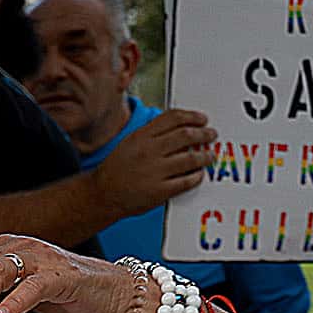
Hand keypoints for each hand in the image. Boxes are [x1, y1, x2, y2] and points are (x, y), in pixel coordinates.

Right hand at [93, 108, 215, 213]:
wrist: (101, 195)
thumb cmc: (115, 170)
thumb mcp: (129, 143)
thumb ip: (152, 133)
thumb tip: (179, 127)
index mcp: (142, 137)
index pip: (173, 118)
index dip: (192, 117)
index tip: (202, 120)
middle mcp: (149, 152)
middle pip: (186, 135)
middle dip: (204, 134)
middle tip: (211, 135)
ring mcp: (155, 172)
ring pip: (191, 158)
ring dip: (205, 156)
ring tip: (209, 156)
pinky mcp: (160, 191)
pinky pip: (187, 181)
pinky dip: (196, 176)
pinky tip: (198, 174)